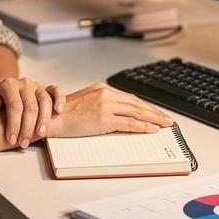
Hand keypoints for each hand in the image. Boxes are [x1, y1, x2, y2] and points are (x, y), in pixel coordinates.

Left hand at [0, 77, 66, 148]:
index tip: (12, 140)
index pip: (14, 105)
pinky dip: (60, 100)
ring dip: (44, 119)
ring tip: (40, 134)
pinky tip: (58, 112)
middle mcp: (24, 83)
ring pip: (44, 100)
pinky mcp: (47, 88)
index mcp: (8, 85)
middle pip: (30, 106)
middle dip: (27, 127)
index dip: (14, 124)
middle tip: (24, 143)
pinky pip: (56, 91)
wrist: (6, 91)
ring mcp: (37, 85)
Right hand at [45, 83, 172, 137]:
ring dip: (154, 119)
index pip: (130, 98)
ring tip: (165, 125)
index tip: (156, 112)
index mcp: (102, 88)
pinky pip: (129, 123)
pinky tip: (151, 130)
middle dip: (154, 112)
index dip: (146, 106)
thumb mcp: (87, 103)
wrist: (50, 118)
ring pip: (136, 112)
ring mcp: (105, 105)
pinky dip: (143, 127)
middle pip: (137, 103)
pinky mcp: (103, 118)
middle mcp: (105, 93)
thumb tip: (120, 116)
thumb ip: (103, 105)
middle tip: (167, 119)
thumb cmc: (65, 114)